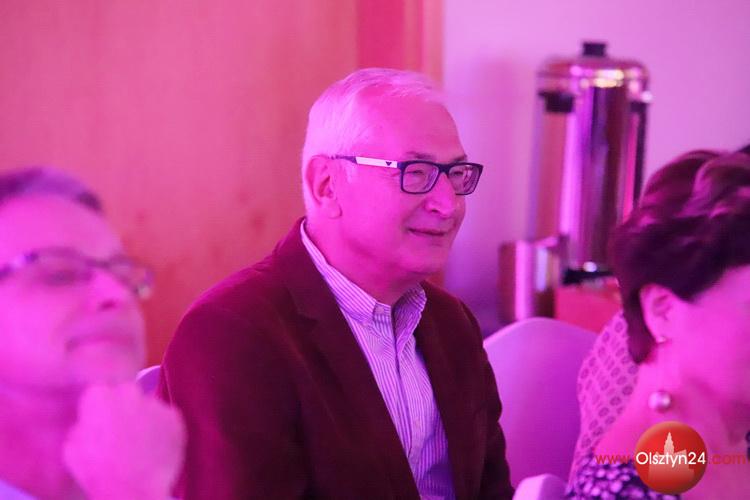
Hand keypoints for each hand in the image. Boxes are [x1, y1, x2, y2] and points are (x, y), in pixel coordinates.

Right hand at [63, 382, 185, 499]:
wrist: (131, 490)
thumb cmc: (97, 471)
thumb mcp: (71, 446)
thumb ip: (82, 424)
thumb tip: (90, 420)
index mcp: (99, 395)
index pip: (103, 391)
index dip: (103, 408)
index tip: (104, 423)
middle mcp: (129, 392)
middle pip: (128, 394)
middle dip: (126, 408)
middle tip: (124, 432)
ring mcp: (155, 403)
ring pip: (149, 406)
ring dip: (146, 418)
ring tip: (142, 444)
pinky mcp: (175, 416)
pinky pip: (167, 419)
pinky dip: (164, 429)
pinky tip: (157, 447)